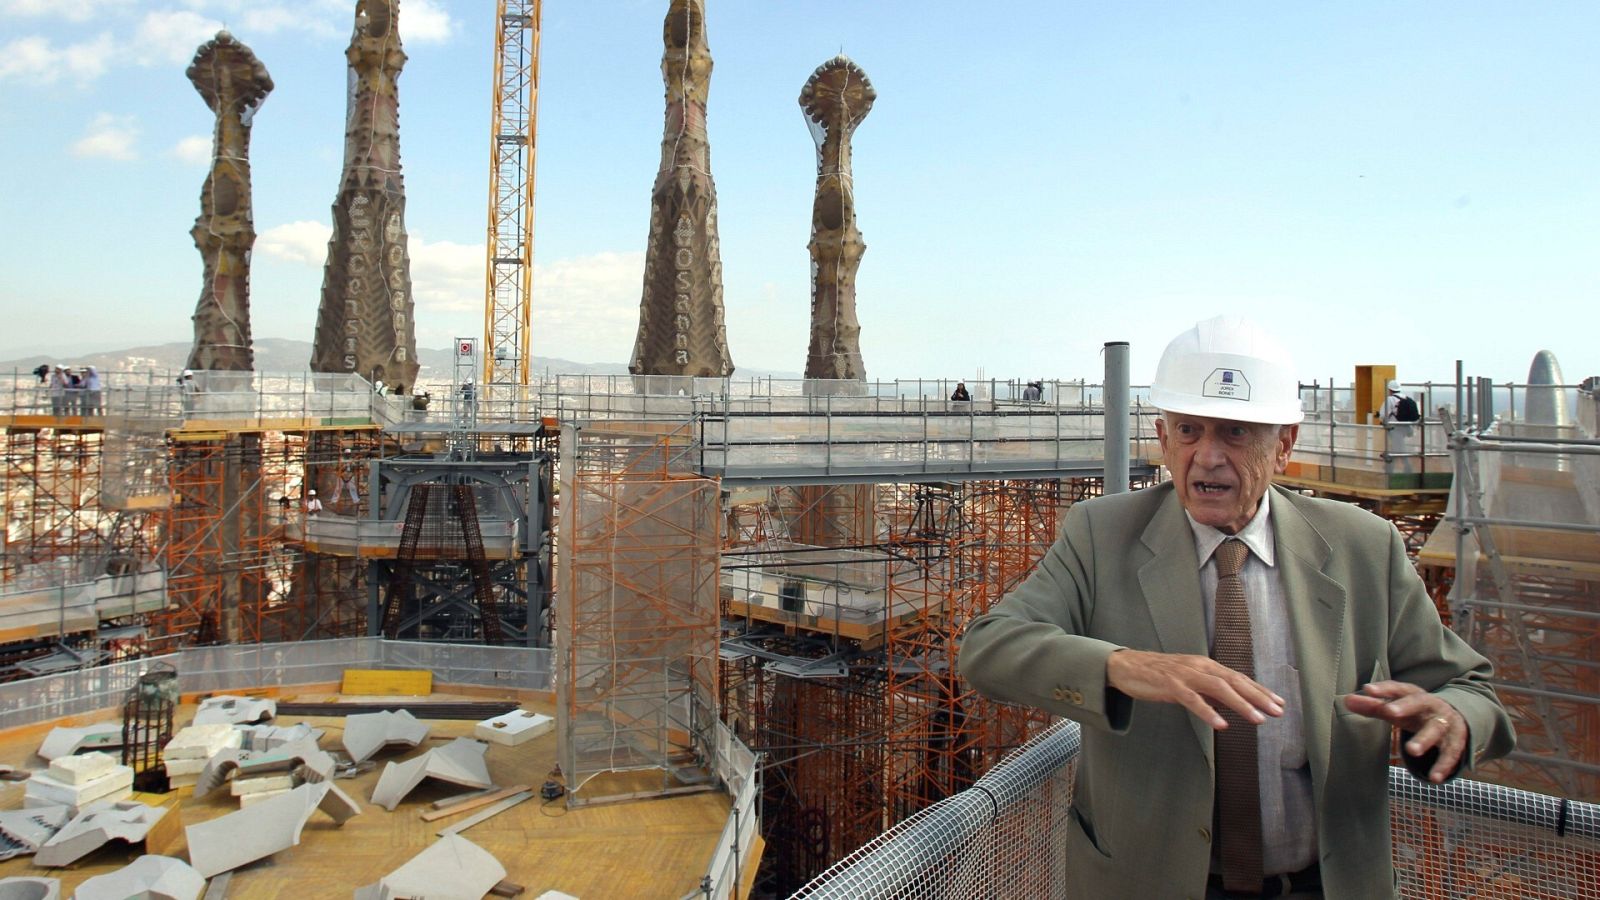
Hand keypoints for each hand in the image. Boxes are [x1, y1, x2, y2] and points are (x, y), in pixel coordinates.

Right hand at [1105, 649, 1283, 730]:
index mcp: (1205, 665)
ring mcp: (1185, 675)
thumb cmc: (1158, 675)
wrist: (1126, 666)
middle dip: (1258, 697)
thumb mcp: (1188, 681)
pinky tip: (1220, 724)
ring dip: (1240, 704)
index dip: (1259, 690)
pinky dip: (1207, 711)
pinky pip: (1192, 699)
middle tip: (1277, 712)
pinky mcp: (1169, 684)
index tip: (1278, 703)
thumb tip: (1230, 703)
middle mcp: (1199, 666)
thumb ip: (1208, 691)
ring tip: (1257, 719)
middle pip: (1234, 681)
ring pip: (1218, 688)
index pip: (1238, 678)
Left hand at [1342, 681, 1464, 782]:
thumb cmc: (1416, 712)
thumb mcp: (1397, 708)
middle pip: (1419, 703)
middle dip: (1405, 707)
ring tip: (1410, 751)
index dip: (1383, 689)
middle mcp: (1431, 706)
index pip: (1398, 689)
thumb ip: (1373, 706)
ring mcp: (1445, 723)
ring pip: (1435, 730)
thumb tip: (1347, 701)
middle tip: (1390, 712)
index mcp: (1414, 694)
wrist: (1456, 716)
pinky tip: (1434, 778)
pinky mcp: (1456, 741)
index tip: (1367, 690)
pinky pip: (1450, 754)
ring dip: (1424, 740)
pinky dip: (1443, 766)